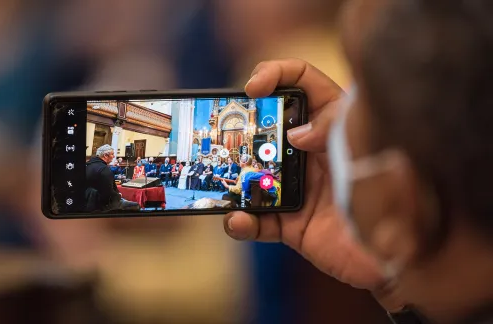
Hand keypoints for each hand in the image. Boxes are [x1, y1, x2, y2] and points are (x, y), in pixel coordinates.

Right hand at [223, 59, 402, 310]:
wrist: (397, 254)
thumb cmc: (391, 193)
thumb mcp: (366, 144)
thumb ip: (335, 127)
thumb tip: (295, 135)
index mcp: (331, 123)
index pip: (302, 82)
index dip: (276, 73)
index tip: (254, 87)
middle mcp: (309, 152)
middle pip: (266, 126)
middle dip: (241, 124)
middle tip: (227, 130)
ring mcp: (295, 188)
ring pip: (251, 174)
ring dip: (233, 176)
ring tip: (224, 179)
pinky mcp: (289, 224)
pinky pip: (256, 221)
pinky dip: (241, 222)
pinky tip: (238, 220)